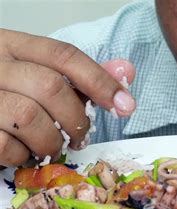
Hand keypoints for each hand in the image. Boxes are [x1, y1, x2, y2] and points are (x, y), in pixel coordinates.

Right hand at [0, 29, 135, 166]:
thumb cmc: (1, 93)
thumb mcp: (35, 74)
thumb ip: (79, 76)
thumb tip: (126, 71)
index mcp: (10, 45)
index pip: (64, 55)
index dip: (100, 80)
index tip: (125, 105)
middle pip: (52, 87)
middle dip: (77, 118)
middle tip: (81, 135)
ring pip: (30, 117)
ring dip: (52, 141)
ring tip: (52, 146)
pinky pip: (5, 145)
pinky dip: (23, 156)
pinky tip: (23, 152)